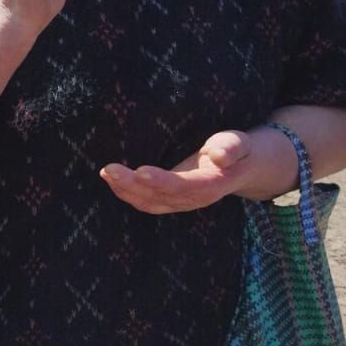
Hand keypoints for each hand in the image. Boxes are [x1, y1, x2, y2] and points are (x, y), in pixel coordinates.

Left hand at [101, 129, 260, 213]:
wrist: (238, 167)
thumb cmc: (235, 151)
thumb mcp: (238, 143)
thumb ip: (231, 149)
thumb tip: (219, 157)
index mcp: (211, 185)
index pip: (184, 187)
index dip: (162, 182)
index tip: (140, 171)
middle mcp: (192, 199)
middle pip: (159, 197)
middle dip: (132, 185)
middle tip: (110, 170)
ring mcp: (179, 203)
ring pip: (148, 202)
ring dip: (124, 190)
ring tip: (107, 173)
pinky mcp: (168, 200)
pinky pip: (144, 202)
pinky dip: (126, 193)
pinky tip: (111, 179)